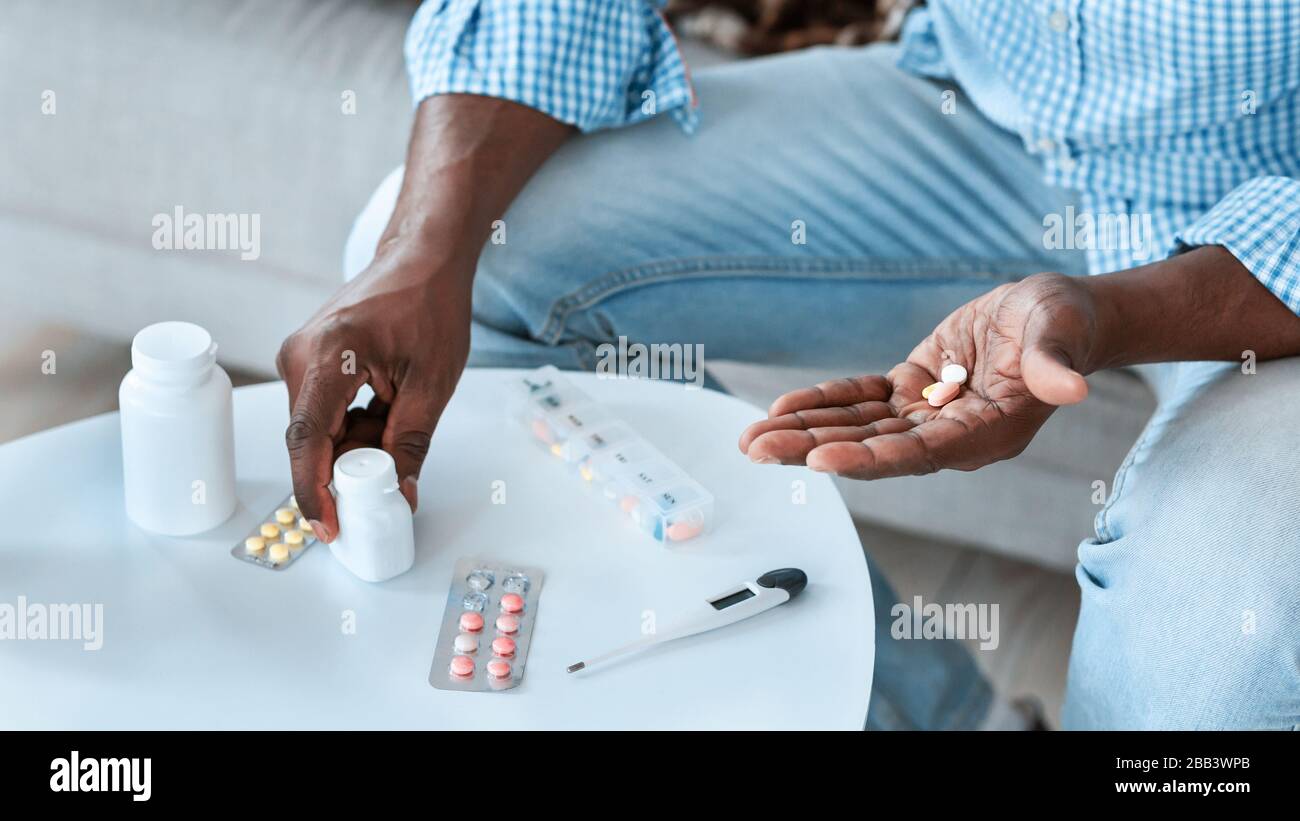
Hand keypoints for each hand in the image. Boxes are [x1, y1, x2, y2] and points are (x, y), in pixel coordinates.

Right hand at [276, 249, 470, 541]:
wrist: (422, 259)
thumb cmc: (431, 305)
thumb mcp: (433, 384)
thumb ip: (411, 443)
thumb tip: (398, 494)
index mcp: (330, 355)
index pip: (308, 439)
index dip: (313, 490)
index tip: (328, 526)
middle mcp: (300, 355)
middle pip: (311, 440)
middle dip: (346, 471)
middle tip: (386, 487)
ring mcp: (299, 357)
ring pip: (317, 430)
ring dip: (354, 446)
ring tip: (398, 419)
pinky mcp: (308, 361)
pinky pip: (322, 413)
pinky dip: (351, 428)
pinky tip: (385, 410)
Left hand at [738, 272, 1099, 478]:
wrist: (1057, 316)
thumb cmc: (1066, 324)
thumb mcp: (1062, 332)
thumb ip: (1055, 364)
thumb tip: (1073, 387)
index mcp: (986, 432)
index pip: (918, 453)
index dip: (870, 458)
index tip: (821, 461)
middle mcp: (949, 434)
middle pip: (872, 448)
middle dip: (812, 449)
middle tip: (757, 451)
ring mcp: (926, 414)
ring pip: (856, 428)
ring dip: (803, 432)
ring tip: (750, 439)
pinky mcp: (911, 389)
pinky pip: (859, 399)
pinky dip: (823, 402)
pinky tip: (781, 408)